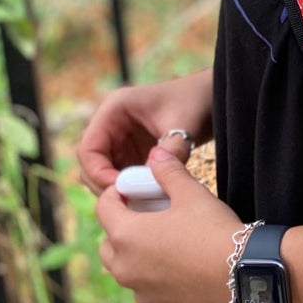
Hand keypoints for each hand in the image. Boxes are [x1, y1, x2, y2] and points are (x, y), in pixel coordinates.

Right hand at [78, 70, 212, 193]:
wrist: (213, 98)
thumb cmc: (197, 101)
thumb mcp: (185, 124)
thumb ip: (172, 150)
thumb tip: (158, 177)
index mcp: (114, 110)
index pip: (88, 149)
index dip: (98, 173)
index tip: (121, 190)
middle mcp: (111, 124)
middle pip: (92, 164)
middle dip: (106, 186)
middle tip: (130, 203)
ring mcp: (120, 140)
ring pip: (105, 173)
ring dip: (119, 189)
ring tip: (142, 202)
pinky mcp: (133, 152)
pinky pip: (123, 176)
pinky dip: (132, 188)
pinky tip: (149, 199)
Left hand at [96, 147, 241, 302]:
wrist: (243, 274)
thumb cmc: (214, 231)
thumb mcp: (192, 194)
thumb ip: (168, 172)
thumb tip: (156, 154)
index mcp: (126, 234)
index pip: (103, 208)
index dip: (115, 193)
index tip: (132, 189)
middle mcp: (124, 265)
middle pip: (107, 241)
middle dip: (121, 225)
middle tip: (147, 214)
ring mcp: (139, 288)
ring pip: (122, 266)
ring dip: (133, 251)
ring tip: (161, 239)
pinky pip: (142, 284)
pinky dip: (150, 272)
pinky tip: (176, 262)